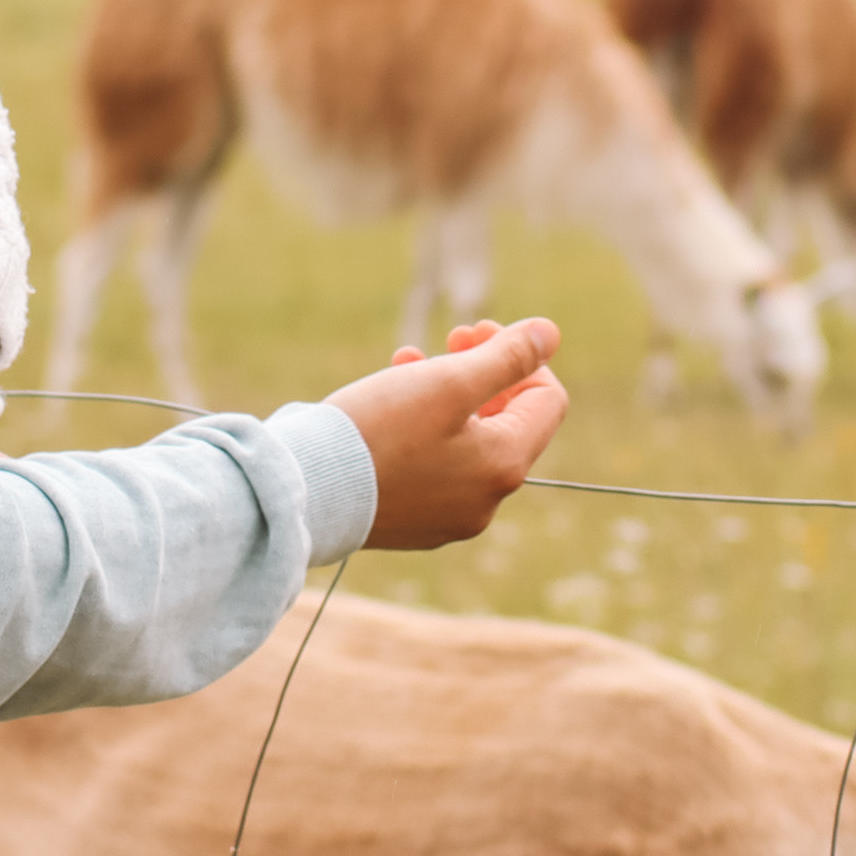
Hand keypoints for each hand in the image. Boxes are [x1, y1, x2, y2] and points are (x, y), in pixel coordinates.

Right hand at [321, 318, 567, 550]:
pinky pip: (435, 466)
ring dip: (447, 394)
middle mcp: (485, 502)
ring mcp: (448, 518)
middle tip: (447, 341)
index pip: (547, 400)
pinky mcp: (413, 523)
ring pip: (467, 440)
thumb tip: (550, 334)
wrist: (306, 491)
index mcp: (504, 467)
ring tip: (408, 364)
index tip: (474, 332)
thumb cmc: (378, 431)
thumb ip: (507, 357)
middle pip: (507, 421)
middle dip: (480, 372)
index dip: (521, 357)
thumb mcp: (448, 382)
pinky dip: (423, 428)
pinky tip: (389, 402)